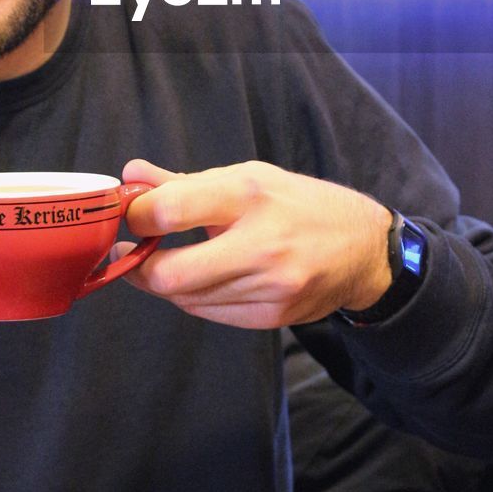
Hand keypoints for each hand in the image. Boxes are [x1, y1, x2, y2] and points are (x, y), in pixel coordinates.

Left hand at [115, 158, 392, 328]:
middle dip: (139, 266)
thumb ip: (183, 182)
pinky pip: (209, 312)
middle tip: (130, 251)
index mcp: (251, 194)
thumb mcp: (247, 177)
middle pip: (170, 273)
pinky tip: (200, 277)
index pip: (172, 210)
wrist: (363, 249)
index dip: (138, 216)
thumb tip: (130, 175)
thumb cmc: (298, 204)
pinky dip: (193, 296)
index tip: (131, 215)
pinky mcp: (272, 316)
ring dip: (164, 281)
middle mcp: (262, 242)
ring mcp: (269, 285)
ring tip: (165, 259)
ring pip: (186, 297)